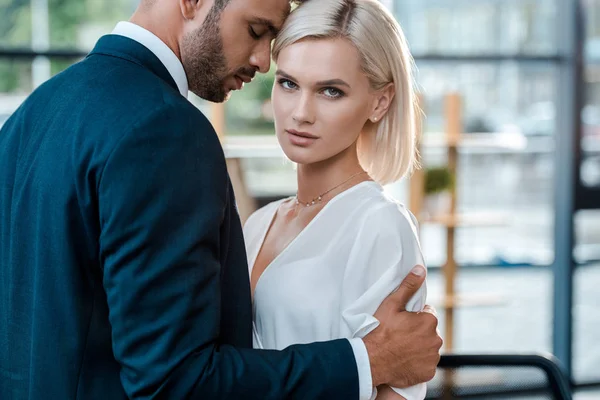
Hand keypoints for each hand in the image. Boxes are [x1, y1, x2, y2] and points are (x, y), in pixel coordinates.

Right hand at [363, 265, 441, 387]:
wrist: (372, 361)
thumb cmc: (380, 331)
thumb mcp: (391, 304)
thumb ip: (408, 286)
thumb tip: (420, 270)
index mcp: (429, 321)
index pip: (428, 313)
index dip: (414, 316)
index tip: (402, 321)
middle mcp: (436, 339)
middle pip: (429, 331)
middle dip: (418, 331)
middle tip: (400, 334)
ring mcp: (432, 357)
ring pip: (428, 347)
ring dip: (419, 347)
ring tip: (401, 348)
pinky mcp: (428, 372)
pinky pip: (426, 364)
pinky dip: (418, 362)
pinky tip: (404, 360)